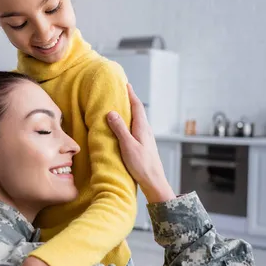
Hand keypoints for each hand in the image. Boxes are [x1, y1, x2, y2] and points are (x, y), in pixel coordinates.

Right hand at [107, 84, 175, 203]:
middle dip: (130, 100)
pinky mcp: (144, 146)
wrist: (154, 181)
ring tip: (121, 107)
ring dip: (130, 111)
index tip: (125, 84)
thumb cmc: (142, 165)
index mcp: (142, 127)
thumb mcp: (128, 145)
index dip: (131, 94)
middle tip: (122, 91)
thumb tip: (111, 112)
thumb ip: (120, 129)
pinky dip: (130, 122)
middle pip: (138, 111)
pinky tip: (125, 127)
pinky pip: (136, 128)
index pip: (137, 106)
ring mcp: (146, 138)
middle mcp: (146, 130)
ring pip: (137, 120)